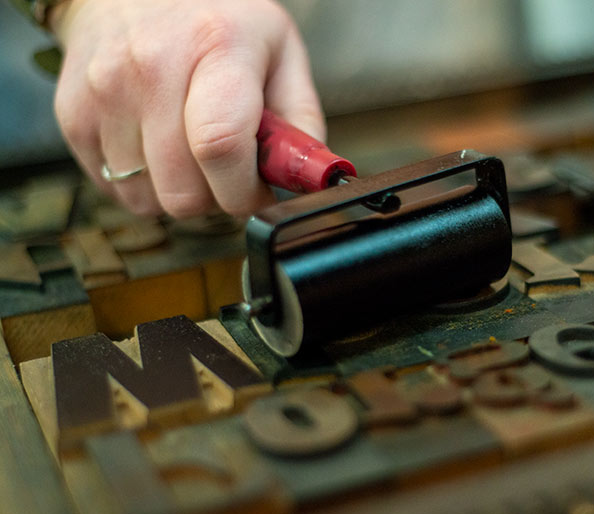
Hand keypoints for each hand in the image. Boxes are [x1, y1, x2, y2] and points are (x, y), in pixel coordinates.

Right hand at [51, 0, 324, 216]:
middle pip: (182, 191)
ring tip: (190, 152)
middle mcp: (151, 68)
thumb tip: (308, 180)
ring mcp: (105, 92)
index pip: (220, 146)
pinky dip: (143, 183)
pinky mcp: (73, 115)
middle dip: (215, 198)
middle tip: (227, 171)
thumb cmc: (216, 21)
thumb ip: (301, 120)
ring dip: (177, 192)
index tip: (257, 192)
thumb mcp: (279, 51)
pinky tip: (157, 147)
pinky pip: (114, 189)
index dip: (243, 191)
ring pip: (148, 200)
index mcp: (214, 48)